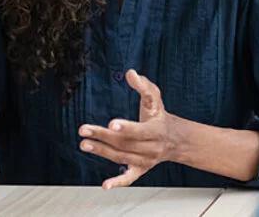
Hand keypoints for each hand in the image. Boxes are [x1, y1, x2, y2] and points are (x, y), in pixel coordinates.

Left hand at [79, 70, 176, 189]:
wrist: (175, 139)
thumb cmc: (159, 115)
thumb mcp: (155, 98)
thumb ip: (144, 85)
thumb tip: (131, 73)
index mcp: (156, 130)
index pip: (140, 131)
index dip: (127, 128)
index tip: (112, 124)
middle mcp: (151, 147)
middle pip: (125, 144)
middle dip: (103, 137)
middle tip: (84, 131)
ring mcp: (146, 160)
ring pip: (122, 158)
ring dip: (102, 152)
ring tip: (84, 144)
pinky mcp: (141, 169)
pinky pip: (130, 178)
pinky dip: (118, 183)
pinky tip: (105, 185)